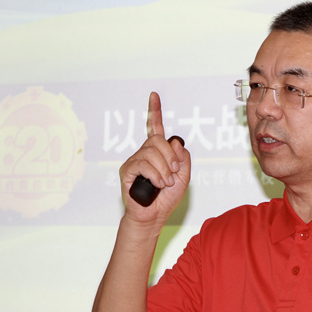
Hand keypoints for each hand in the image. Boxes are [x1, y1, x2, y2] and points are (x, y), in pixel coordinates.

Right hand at [119, 92, 190, 227]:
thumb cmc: (168, 196)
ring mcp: (135, 160)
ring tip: (165, 183)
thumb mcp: (184, 175)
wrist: (155, 215)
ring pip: (151, 152)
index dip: (155, 111)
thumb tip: (173, 142)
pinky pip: (143, 164)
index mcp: (158, 151)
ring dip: (164, 169)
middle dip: (170, 157)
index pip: (156, 127)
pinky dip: (155, 174)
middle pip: (157, 140)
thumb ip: (183, 157)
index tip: (154, 95)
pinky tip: (158, 184)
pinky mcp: (127, 170)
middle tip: (173, 173)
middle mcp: (145, 152)